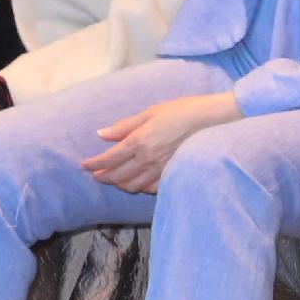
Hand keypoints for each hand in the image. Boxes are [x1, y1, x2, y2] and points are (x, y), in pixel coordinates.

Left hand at [84, 89, 243, 193]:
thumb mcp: (151, 112)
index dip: (94, 164)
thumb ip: (125, 126)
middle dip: (103, 177)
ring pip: (132, 186)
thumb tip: (101, 134)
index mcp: (138, 141)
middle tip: (96, 175)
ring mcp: (160, 169)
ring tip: (115, 180)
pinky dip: (140, 188)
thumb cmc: (182, 110)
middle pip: (117, 176)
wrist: (214, 120)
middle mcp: (146, 159)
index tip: (85, 166)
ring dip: (119, 184)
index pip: (108, 159)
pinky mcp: (172, 174)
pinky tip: (138, 183)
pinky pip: (151, 188)